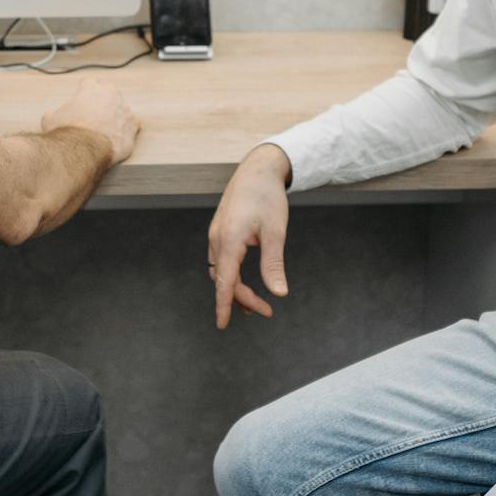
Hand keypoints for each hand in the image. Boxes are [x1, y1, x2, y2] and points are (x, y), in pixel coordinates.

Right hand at [41, 76, 139, 165]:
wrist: (82, 150)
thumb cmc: (66, 133)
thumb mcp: (50, 120)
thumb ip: (52, 114)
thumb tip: (49, 117)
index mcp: (90, 89)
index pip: (90, 81)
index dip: (85, 89)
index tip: (83, 96)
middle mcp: (110, 95)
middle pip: (109, 91)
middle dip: (103, 100)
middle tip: (95, 112)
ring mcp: (124, 109)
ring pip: (122, 108)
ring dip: (116, 115)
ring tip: (108, 128)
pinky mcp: (133, 126)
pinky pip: (133, 124)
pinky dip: (127, 130)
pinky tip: (120, 137)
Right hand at [206, 144, 291, 329]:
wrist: (257, 170)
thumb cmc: (267, 198)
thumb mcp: (275, 232)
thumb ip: (273, 264)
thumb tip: (279, 293)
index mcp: (229, 240)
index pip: (225, 281)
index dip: (224, 305)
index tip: (222, 325)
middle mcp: (217, 239)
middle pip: (224, 279)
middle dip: (242, 299)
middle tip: (266, 311)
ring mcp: (216, 234)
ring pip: (221, 271)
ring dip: (236, 288)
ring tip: (255, 304)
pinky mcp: (220, 231)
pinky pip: (221, 261)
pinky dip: (231, 275)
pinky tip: (242, 279)